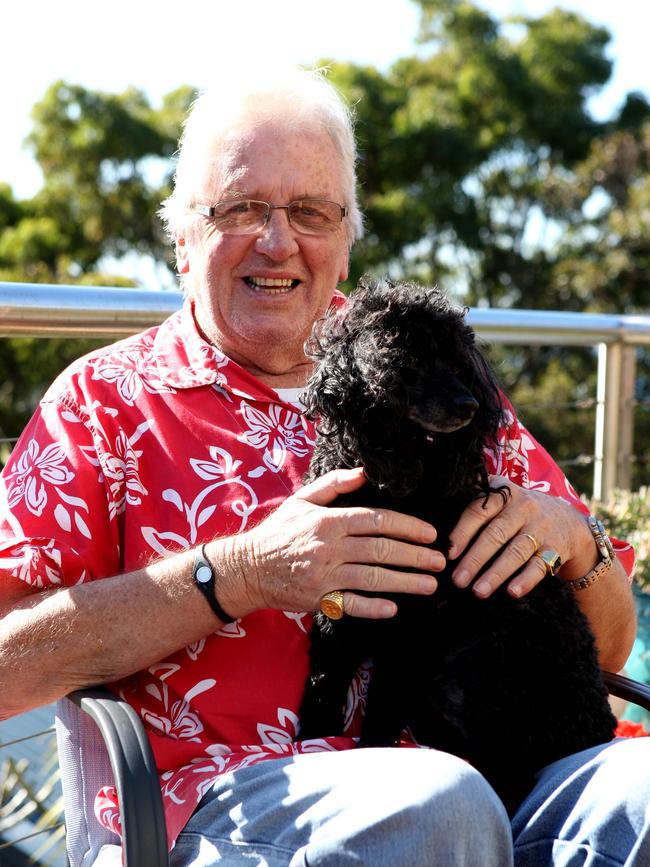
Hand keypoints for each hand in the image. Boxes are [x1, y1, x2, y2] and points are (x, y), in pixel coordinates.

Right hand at [213, 467, 443, 618]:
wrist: (248, 568)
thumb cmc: (280, 531)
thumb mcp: (303, 500)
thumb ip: (335, 484)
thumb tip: (365, 472)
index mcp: (329, 521)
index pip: (376, 520)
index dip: (406, 526)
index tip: (430, 533)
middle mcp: (329, 548)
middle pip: (381, 550)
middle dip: (415, 556)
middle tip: (440, 561)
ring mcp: (325, 575)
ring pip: (372, 578)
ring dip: (405, 582)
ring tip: (430, 585)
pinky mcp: (319, 599)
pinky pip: (351, 604)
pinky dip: (373, 607)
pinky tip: (394, 608)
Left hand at [448, 475, 593, 598]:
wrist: (570, 522)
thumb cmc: (521, 513)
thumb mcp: (504, 498)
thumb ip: (477, 501)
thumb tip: (438, 517)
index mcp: (504, 494)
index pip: (479, 510)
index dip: (463, 532)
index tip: (449, 553)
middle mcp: (523, 508)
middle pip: (495, 534)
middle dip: (475, 559)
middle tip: (457, 580)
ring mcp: (541, 528)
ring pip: (516, 552)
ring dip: (496, 573)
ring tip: (478, 591)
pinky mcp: (557, 548)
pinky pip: (540, 566)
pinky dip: (526, 580)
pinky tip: (512, 592)